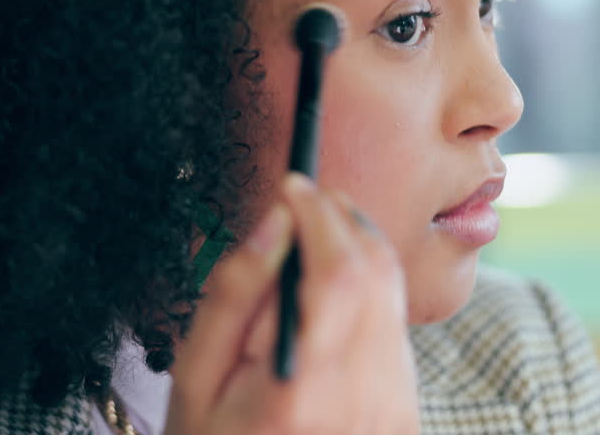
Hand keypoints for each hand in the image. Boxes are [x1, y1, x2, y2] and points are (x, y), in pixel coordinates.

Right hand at [163, 174, 420, 434]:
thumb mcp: (194, 379)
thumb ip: (234, 295)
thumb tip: (274, 221)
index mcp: (304, 390)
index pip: (340, 271)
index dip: (320, 214)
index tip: (292, 186)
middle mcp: (365, 398)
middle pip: (379, 271)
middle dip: (343, 218)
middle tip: (301, 202)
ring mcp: (394, 408)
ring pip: (393, 292)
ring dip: (356, 250)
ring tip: (306, 244)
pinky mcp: (405, 412)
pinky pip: (395, 327)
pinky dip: (366, 291)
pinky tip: (324, 296)